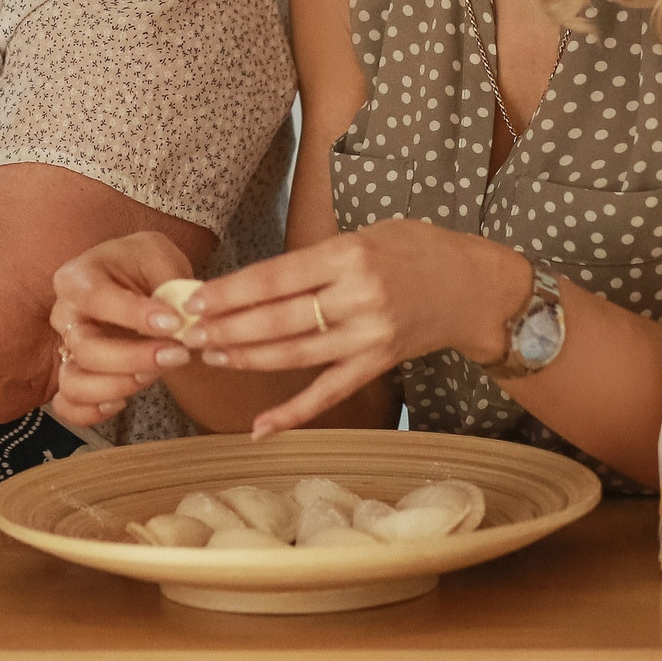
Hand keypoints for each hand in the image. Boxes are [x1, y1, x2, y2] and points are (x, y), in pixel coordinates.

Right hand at [46, 232, 198, 429]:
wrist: (140, 280)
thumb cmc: (144, 266)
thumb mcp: (159, 257)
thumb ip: (169, 285)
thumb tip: (180, 319)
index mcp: (77, 278)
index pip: (96, 298)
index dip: (134, 314)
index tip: (174, 322)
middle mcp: (64, 315)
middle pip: (85, 348)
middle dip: (134, 357)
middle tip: (177, 354)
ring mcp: (66, 349)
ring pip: (74, 381)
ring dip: (118, 386)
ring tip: (155, 375)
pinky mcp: (75, 375)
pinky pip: (68, 405)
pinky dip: (92, 412)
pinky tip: (123, 402)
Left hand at [176, 220, 529, 434]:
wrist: (475, 285)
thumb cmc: (414, 249)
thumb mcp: (364, 235)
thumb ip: (315, 259)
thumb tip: (253, 283)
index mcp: (349, 256)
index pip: (275, 277)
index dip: (231, 292)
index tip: (195, 300)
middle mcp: (358, 298)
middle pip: (279, 320)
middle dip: (227, 329)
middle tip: (187, 334)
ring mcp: (370, 336)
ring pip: (295, 356)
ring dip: (247, 360)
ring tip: (209, 357)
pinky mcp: (378, 364)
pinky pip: (328, 392)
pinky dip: (293, 413)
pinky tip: (260, 428)